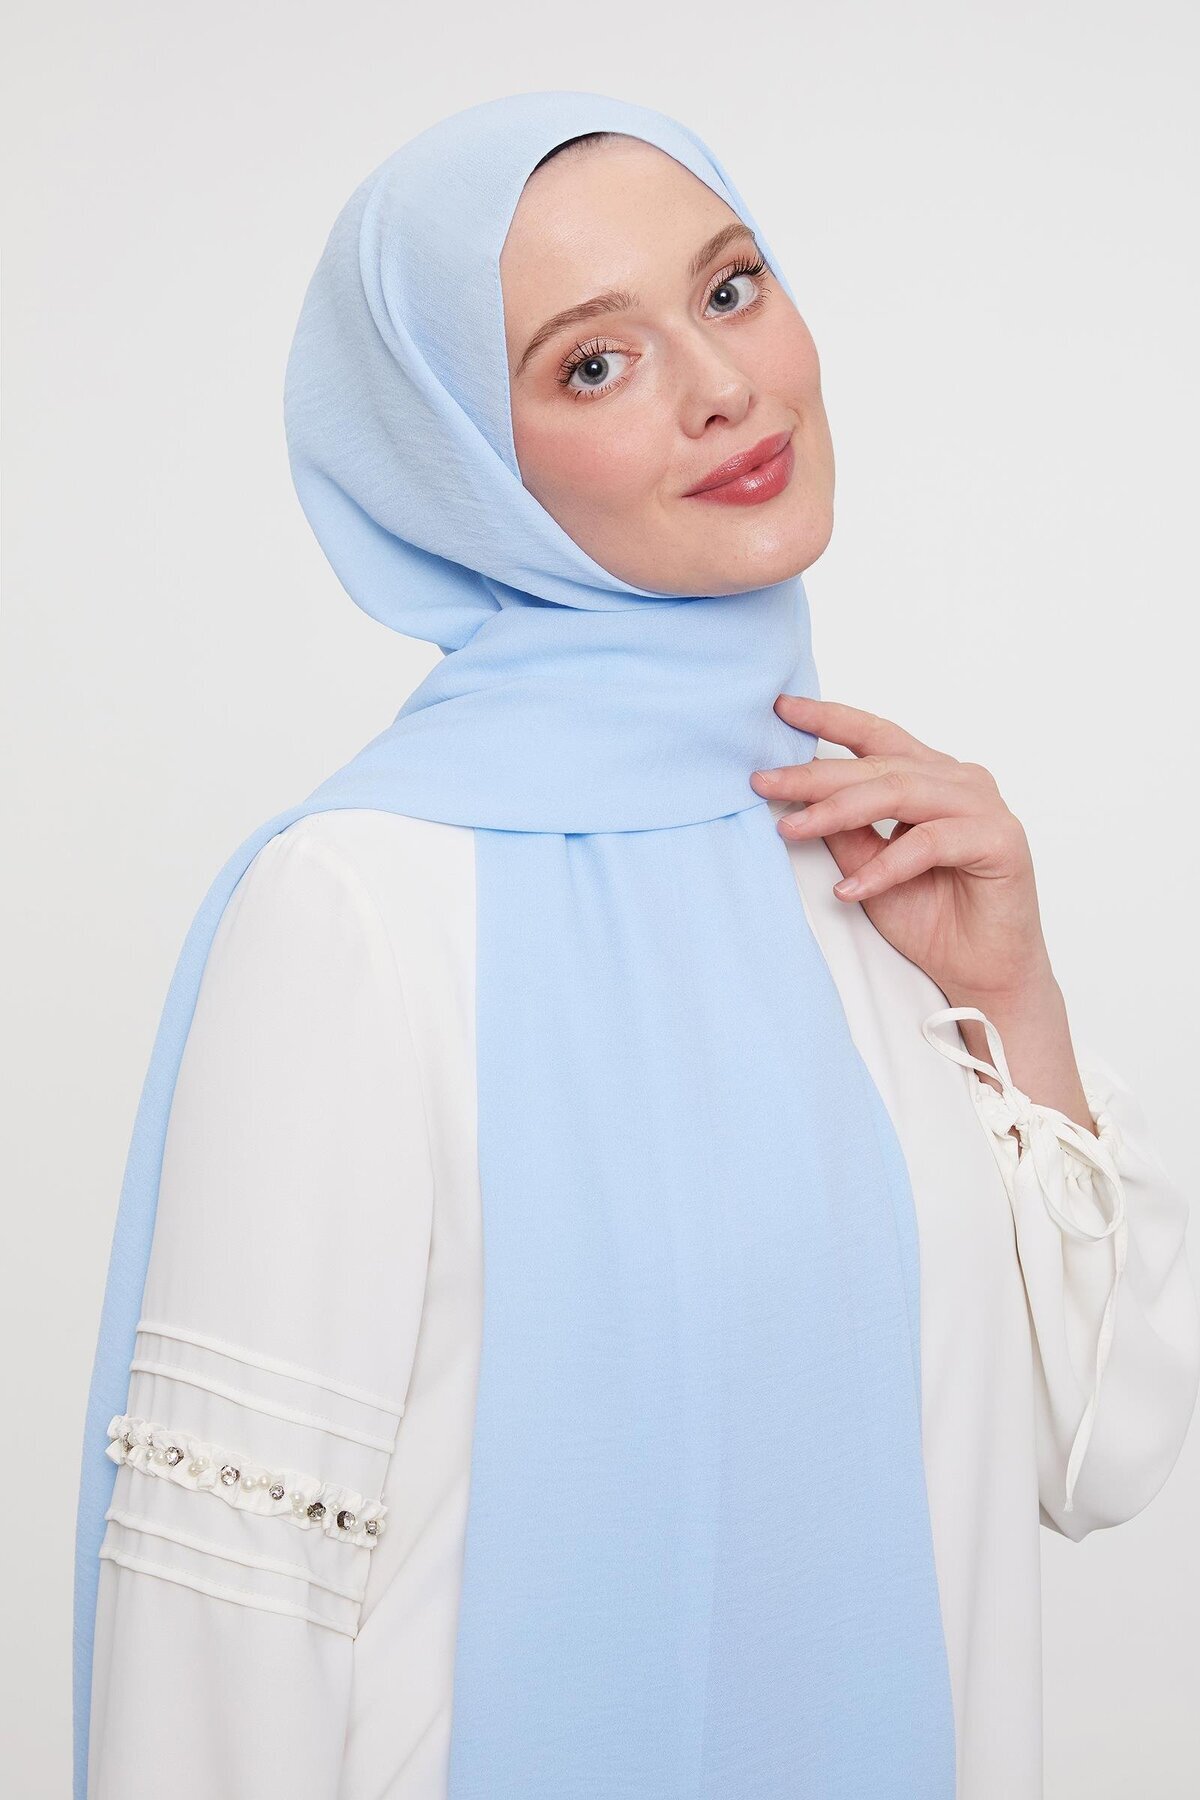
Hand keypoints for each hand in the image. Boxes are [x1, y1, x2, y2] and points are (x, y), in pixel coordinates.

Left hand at [750, 694, 1053, 1009]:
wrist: (982, 974)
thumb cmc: (932, 919)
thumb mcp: (867, 868)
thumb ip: (844, 829)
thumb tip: (795, 795)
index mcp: (931, 777)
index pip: (875, 737)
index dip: (829, 719)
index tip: (781, 711)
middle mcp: (960, 781)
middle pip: (878, 766)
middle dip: (815, 775)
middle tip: (763, 782)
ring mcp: (983, 807)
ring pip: (900, 793)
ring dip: (839, 811)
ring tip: (792, 829)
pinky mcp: (999, 840)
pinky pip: (928, 843)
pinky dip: (884, 866)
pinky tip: (850, 889)